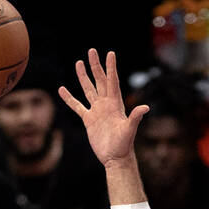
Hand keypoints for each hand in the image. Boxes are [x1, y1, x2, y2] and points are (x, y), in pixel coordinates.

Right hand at [58, 49, 148, 167]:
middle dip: (95, 66)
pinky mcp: (88, 119)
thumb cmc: (124, 145)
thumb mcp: (130, 130)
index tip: (110, 53)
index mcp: (116, 104)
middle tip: (91, 51)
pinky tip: (62, 89)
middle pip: (99, 80)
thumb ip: (135, 118)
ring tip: (78, 62)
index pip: (112, 81)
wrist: (115, 157)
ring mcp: (97, 111)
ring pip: (88, 89)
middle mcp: (106, 104)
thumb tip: (145, 107)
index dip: (111, 67)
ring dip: (83, 76)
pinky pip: (77, 106)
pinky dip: (69, 98)